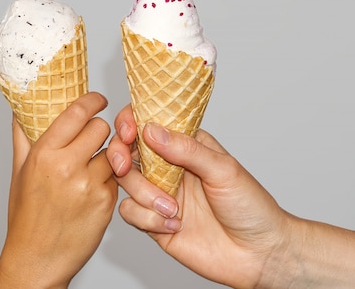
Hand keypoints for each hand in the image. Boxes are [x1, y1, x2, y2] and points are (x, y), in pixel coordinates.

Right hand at [0, 92, 116, 288]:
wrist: (37, 258)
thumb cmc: (25, 215)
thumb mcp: (19, 171)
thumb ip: (23, 136)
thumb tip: (23, 108)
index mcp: (44, 155)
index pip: (77, 112)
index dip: (92, 100)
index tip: (98, 99)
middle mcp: (67, 168)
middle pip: (101, 128)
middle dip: (98, 129)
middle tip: (92, 136)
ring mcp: (90, 186)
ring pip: (113, 151)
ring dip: (107, 154)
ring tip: (92, 164)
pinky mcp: (106, 203)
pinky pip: (116, 177)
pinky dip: (109, 178)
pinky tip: (93, 187)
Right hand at [106, 104, 291, 287]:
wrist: (259, 255)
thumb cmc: (251, 207)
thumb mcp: (224, 170)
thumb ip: (187, 149)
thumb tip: (152, 130)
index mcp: (185, 145)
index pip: (148, 122)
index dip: (130, 122)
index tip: (129, 131)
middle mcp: (167, 166)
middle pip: (126, 149)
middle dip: (119, 155)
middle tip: (125, 165)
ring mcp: (158, 192)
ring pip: (124, 181)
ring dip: (143, 194)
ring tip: (173, 209)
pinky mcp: (153, 220)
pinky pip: (129, 212)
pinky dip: (147, 218)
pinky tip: (174, 225)